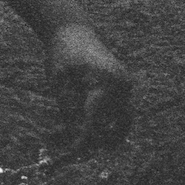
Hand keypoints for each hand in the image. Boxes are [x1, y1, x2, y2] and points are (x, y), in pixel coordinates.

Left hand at [47, 25, 130, 152]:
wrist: (73, 31)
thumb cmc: (62, 54)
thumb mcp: (59, 82)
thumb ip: (68, 111)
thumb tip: (76, 140)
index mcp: (106, 84)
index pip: (96, 122)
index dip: (84, 140)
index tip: (73, 153)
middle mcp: (122, 86)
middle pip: (120, 125)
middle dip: (103, 140)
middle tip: (83, 150)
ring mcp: (125, 86)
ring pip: (122, 120)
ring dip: (107, 131)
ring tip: (85, 139)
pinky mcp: (122, 87)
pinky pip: (119, 110)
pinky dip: (106, 120)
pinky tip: (85, 121)